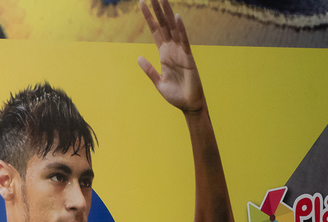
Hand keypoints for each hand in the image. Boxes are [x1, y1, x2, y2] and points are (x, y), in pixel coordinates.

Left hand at [138, 0, 204, 114]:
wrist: (188, 105)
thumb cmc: (175, 95)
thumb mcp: (158, 82)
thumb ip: (149, 70)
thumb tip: (139, 57)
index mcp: (164, 54)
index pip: (155, 31)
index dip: (148, 17)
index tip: (141, 3)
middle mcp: (172, 49)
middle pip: (163, 25)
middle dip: (157, 10)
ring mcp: (180, 52)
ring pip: (173, 29)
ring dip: (167, 14)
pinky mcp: (188, 58)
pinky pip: (184, 41)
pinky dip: (181, 29)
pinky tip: (177, 17)